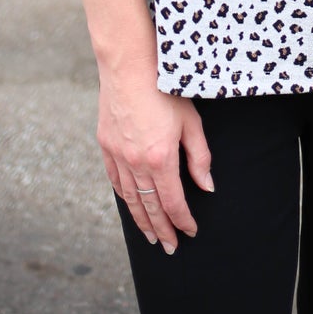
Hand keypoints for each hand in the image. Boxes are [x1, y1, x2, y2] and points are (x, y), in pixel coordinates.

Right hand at [97, 69, 213, 251]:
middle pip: (150, 207)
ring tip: (150, 237)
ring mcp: (117, 155)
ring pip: (130, 198)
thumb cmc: (165, 89)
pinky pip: (116, 180)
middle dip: (161, 230)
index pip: (172, 202)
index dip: (182, 220)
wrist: (129, 65)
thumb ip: (199, 157)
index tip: (191, 232)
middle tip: (169, 248)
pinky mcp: (106, 146)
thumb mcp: (191, 122)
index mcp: (160, 158)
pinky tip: (132, 206)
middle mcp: (136, 162)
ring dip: (141, 220)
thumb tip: (206, 187)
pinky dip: (125, 197)